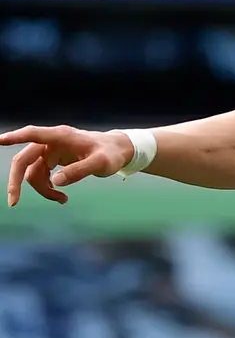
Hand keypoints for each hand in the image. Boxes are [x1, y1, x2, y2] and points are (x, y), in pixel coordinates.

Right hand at [1, 125, 134, 205]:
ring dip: (43, 189)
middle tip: (14, 203)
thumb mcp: (101, 164)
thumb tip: (56, 182)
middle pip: (24, 160)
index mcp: (61, 136)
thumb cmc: (111, 154)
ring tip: (63, 200)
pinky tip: (60, 196)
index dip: (15, 137)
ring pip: (33, 173)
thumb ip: (80, 171)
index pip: (33, 134)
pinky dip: (48, 188)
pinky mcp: (51, 160)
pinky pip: (41, 176)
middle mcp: (51, 142)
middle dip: (17, 182)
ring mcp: (50, 151)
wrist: (117, 151)